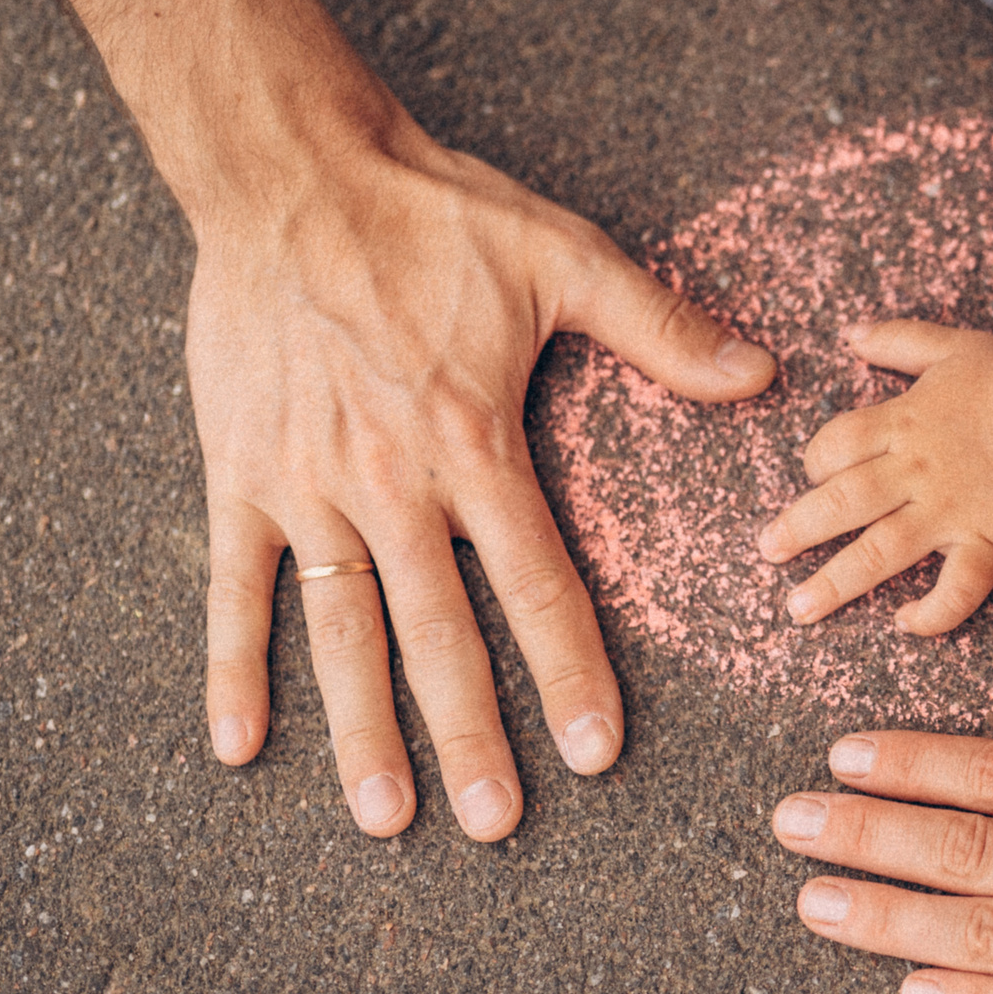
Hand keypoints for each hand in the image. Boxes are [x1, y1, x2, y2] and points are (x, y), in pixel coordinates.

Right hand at [193, 114, 774, 839]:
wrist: (291, 171)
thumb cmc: (434, 213)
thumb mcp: (563, 258)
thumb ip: (661, 330)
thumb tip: (761, 374)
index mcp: (476, 444)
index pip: (536, 586)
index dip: (571, 673)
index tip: (597, 753)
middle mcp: (390, 484)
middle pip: (439, 637)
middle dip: (471, 737)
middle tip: (495, 822)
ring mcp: (306, 488)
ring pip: (340, 635)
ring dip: (362, 731)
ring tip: (386, 815)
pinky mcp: (239, 474)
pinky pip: (235, 588)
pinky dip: (231, 668)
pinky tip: (236, 747)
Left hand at [759, 322, 992, 634]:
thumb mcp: (952, 347)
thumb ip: (898, 340)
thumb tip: (850, 333)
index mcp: (904, 423)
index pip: (837, 445)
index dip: (815, 462)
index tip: (813, 477)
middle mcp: (917, 472)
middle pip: (843, 502)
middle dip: (798, 528)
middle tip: (766, 552)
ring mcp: (950, 512)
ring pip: (881, 552)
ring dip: (836, 583)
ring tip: (800, 609)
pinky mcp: (988, 544)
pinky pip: (956, 590)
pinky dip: (930, 613)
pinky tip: (904, 624)